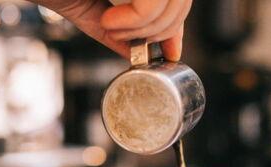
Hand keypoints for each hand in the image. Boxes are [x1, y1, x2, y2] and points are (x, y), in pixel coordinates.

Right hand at [36, 0, 191, 61]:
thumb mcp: (94, 10)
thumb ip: (126, 30)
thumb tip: (154, 52)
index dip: (177, 22)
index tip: (169, 52)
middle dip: (160, 29)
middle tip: (126, 39)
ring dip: (143, 27)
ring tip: (110, 26)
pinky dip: (135, 19)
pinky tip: (109, 19)